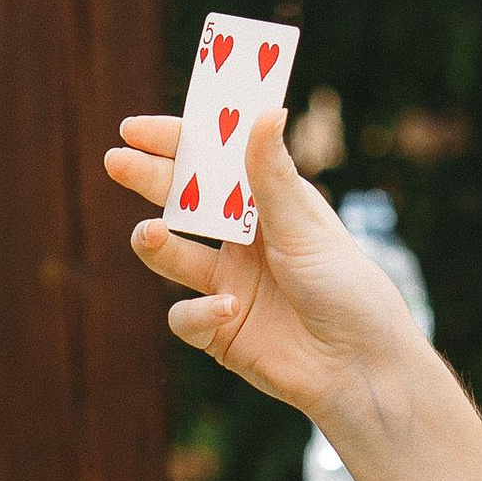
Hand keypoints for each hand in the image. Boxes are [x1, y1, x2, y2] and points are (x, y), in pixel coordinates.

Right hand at [103, 107, 425, 435]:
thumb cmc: (350, 292)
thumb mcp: (307, 230)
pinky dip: (199, 312)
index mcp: (268, 207)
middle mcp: (243, 243)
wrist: (363, 370)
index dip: (175, 144)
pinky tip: (230, 309)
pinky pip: (186, 317)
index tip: (136, 129)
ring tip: (153, 234)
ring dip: (156, 244)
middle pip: (183, 203)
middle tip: (117, 162)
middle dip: (149, 181)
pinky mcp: (220, 333)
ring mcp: (227, 286)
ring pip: (172, 257)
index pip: (214, 164)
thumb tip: (265, 110)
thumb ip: (273, 177)